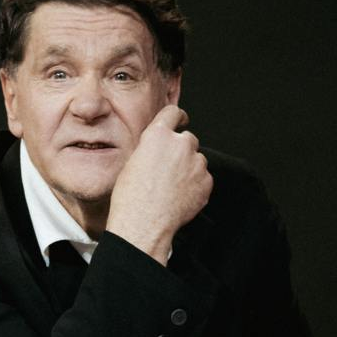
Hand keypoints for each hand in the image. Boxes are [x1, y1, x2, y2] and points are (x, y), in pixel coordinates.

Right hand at [106, 105, 211, 265]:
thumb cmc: (131, 197)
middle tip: (168, 169)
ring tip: (172, 187)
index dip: (177, 117)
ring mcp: (196, 163)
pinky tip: (179, 197)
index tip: (180, 120)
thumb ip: (150, 148)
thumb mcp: (131, 163)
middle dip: (181, 150)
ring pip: (196, 160)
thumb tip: (159, 148)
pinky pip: (203, 178)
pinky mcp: (206, 182)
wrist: (143, 224)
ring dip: (188, 168)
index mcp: (158, 135)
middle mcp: (180, 144)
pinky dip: (195, 185)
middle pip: (187, 139)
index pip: (173, 113)